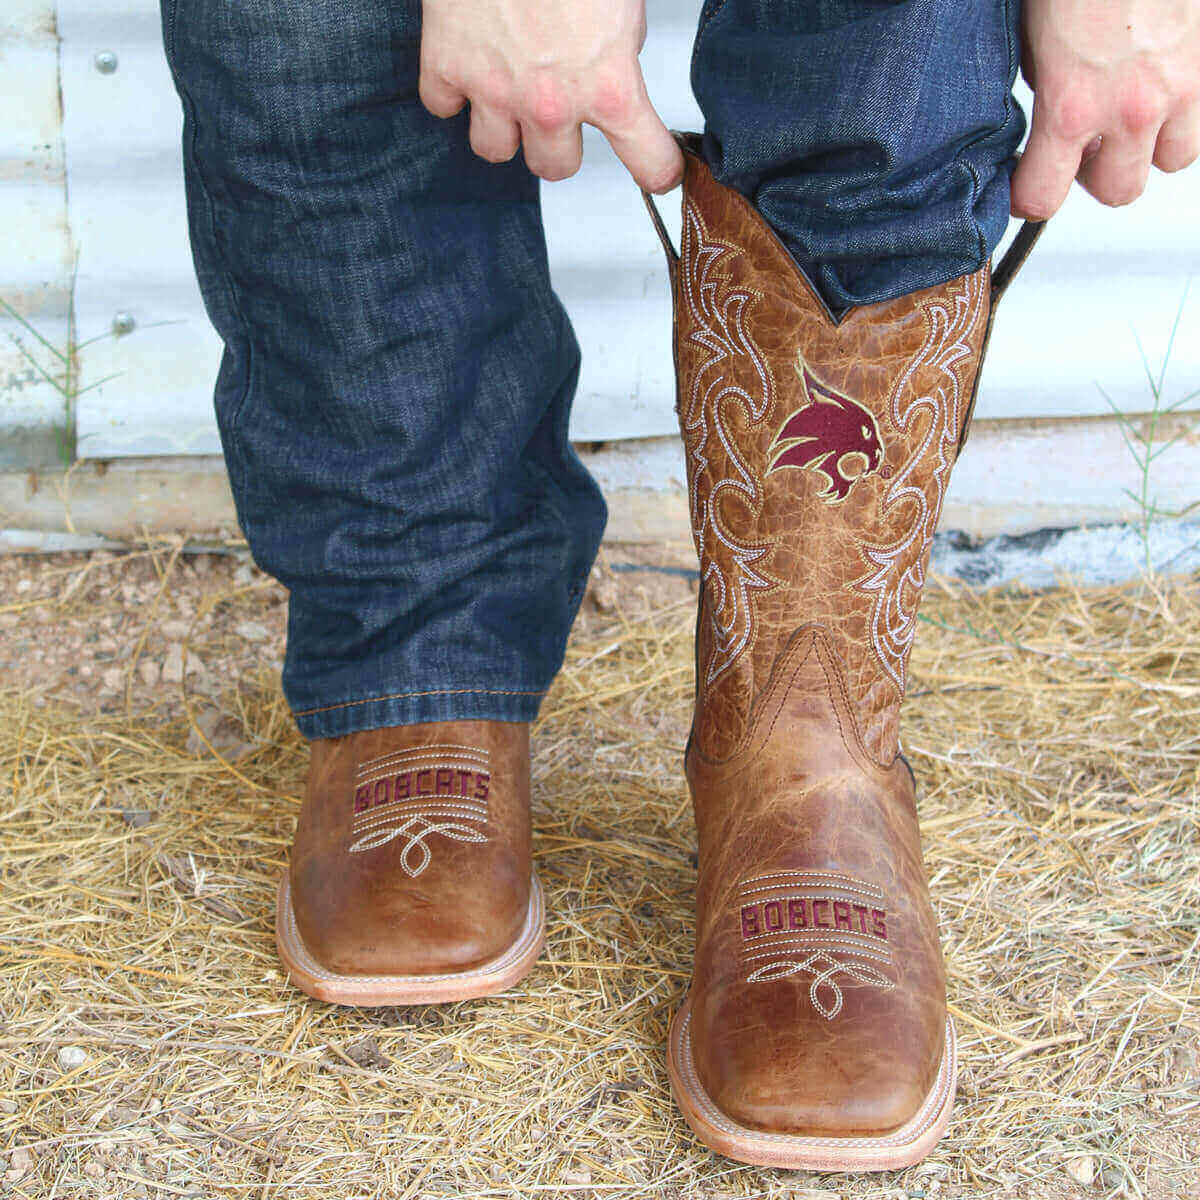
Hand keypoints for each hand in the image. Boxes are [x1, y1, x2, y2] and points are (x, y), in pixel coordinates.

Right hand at [418, 0, 682, 192]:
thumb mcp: (622, 1)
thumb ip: (618, 48)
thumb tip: (611, 65)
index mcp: (608, 85)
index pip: (648, 160)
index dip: (658, 168)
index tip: (660, 171)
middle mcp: (551, 103)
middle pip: (556, 168)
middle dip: (559, 144)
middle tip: (560, 109)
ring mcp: (494, 90)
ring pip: (496, 150)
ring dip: (505, 128)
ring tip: (510, 91)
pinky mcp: (446, 66)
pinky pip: (443, 107)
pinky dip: (453, 91)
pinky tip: (468, 63)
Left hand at [1011, 0, 1199, 218]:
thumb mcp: (1033, 41)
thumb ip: (1046, 89)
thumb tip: (1052, 116)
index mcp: (1070, 106)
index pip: (1044, 197)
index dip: (1031, 198)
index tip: (1027, 188)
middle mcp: (1129, 107)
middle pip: (1119, 191)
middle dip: (1097, 176)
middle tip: (1083, 150)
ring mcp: (1177, 87)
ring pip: (1170, 161)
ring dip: (1147, 149)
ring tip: (1126, 120)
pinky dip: (1182, 115)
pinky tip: (1158, 89)